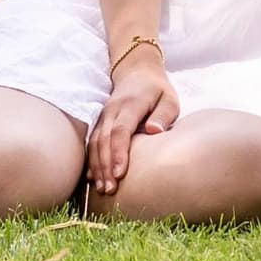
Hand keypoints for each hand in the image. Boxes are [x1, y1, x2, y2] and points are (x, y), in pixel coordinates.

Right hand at [85, 46, 180, 198]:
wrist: (137, 71)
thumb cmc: (158, 90)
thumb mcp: (169, 99)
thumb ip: (163, 115)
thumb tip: (154, 131)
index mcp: (131, 105)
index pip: (121, 131)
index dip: (118, 153)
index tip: (120, 174)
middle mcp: (112, 110)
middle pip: (104, 140)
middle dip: (105, 166)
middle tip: (110, 189)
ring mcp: (103, 116)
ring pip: (95, 142)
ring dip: (97, 166)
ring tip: (102, 188)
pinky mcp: (100, 122)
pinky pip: (91, 142)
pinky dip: (91, 160)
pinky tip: (92, 178)